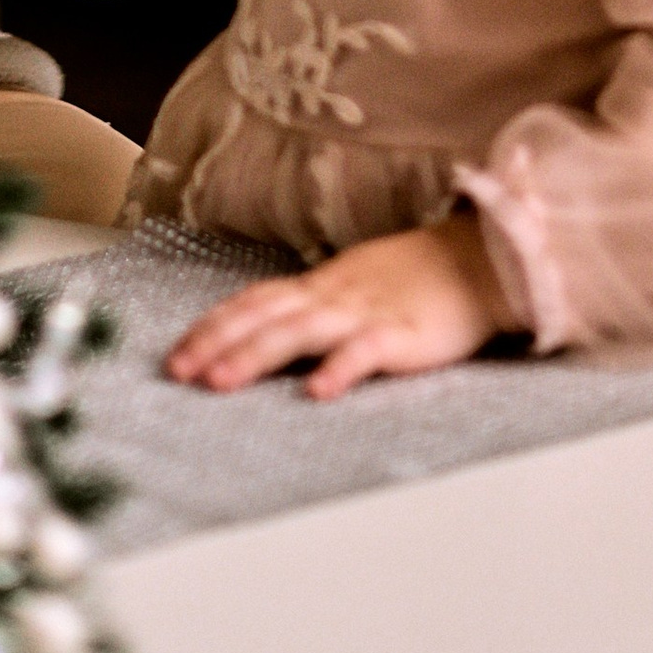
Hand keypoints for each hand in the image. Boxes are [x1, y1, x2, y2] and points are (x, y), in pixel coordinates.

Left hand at [164, 217, 513, 401]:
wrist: (477, 261)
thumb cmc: (412, 280)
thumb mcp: (350, 287)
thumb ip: (310, 308)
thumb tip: (261, 333)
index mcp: (318, 288)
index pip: (252, 302)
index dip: (210, 327)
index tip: (174, 355)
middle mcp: (331, 296)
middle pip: (263, 317)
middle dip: (216, 344)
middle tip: (178, 372)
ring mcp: (365, 312)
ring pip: (300, 331)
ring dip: (255, 355)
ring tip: (220, 382)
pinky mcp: (403, 334)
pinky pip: (367, 350)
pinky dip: (340, 368)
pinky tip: (317, 391)